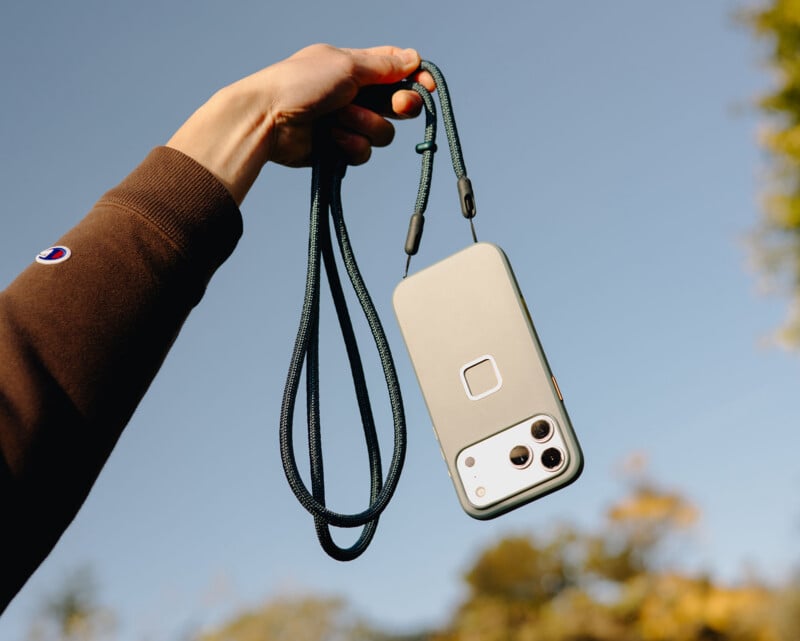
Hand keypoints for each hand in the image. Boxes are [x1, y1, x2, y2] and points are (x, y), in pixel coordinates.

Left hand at [167, 44, 434, 203]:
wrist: (267, 120)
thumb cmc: (300, 84)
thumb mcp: (346, 65)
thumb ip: (383, 65)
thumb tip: (414, 58)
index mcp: (354, 67)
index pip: (395, 69)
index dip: (415, 78)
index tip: (428, 87)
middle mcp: (353, 94)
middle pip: (397, 103)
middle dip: (399, 105)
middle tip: (398, 106)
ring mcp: (346, 123)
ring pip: (383, 132)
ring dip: (365, 125)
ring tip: (337, 119)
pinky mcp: (338, 149)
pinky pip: (363, 152)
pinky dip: (350, 145)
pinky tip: (331, 138)